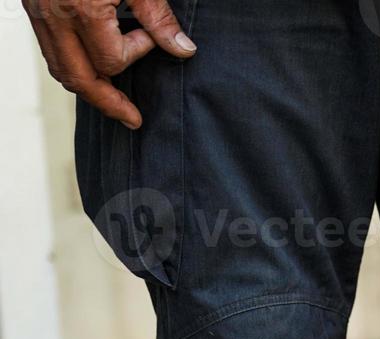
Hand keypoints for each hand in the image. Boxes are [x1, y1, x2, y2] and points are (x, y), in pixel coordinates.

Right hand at [22, 0, 194, 129]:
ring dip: (87, 87)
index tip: (149, 37)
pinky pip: (49, 48)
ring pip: (58, 67)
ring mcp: (36, 10)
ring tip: (113, 102)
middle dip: (107, 103)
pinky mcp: (30, 5)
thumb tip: (183, 51)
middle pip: (78, 78)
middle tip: (133, 120)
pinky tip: (92, 68)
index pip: (111, 60)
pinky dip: (70, 63)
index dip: (136, 53)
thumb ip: (156, 15)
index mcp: (80, 7)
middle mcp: (52, 13)